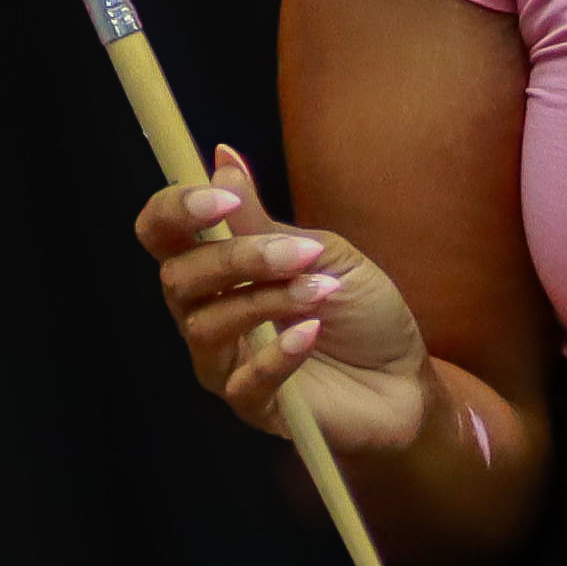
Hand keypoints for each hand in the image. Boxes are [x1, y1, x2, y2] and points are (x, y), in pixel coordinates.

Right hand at [137, 142, 435, 457]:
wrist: (404, 380)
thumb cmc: (361, 312)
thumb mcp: (323, 254)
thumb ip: (265, 221)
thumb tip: (222, 159)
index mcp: (217, 268)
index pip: (162, 233)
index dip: (177, 210)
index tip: (225, 198)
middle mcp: (206, 313)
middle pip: (177, 278)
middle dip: (237, 258)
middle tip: (301, 255)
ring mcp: (225, 363)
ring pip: (206, 326)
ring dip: (267, 300)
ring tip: (322, 292)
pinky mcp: (252, 406)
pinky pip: (242, 382)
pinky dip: (276, 354)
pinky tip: (310, 333)